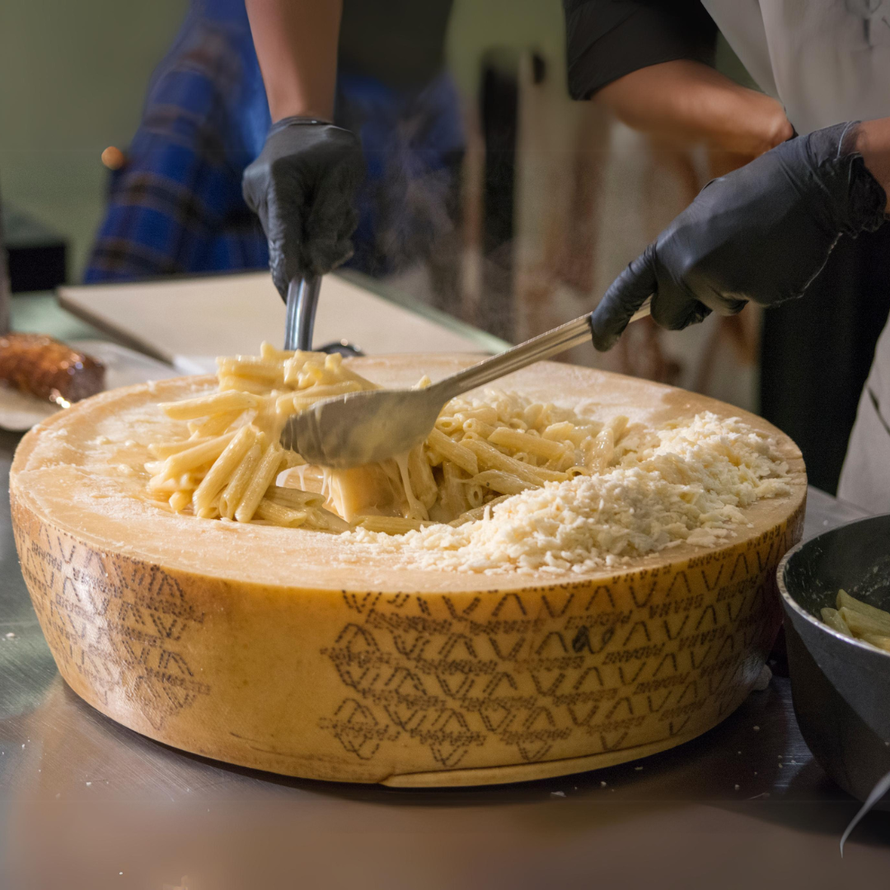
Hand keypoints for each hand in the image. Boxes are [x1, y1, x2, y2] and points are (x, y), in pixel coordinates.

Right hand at [242, 117, 363, 297]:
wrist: (307, 124)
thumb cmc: (330, 148)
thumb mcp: (341, 180)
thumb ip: (328, 222)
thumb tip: (317, 265)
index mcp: (278, 179)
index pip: (282, 231)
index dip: (287, 264)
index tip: (289, 293)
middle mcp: (260, 191)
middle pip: (287, 242)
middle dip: (317, 250)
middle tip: (344, 248)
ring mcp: (258, 199)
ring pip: (291, 241)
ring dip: (319, 239)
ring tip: (341, 214)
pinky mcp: (264, 205)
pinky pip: (290, 232)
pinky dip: (312, 231)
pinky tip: (327, 214)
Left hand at [591, 122, 886, 350]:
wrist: (811, 182)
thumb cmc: (755, 194)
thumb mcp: (701, 216)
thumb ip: (681, 253)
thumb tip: (669, 283)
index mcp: (670, 247)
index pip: (628, 289)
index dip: (609, 318)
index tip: (597, 339)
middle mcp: (688, 269)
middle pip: (670, 318)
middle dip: (686, 310)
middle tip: (714, 274)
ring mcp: (722, 284)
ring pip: (718, 308)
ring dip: (733, 289)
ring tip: (753, 249)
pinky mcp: (757, 294)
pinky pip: (753, 302)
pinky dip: (764, 286)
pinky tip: (775, 256)